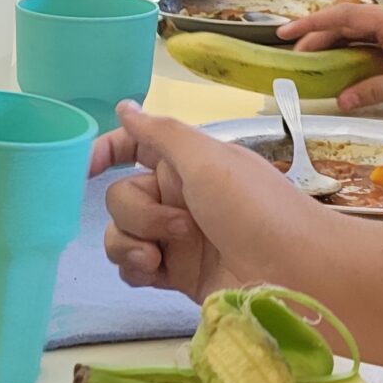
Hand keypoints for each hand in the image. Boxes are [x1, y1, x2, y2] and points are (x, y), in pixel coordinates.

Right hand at [89, 102, 328, 299]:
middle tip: (179, 227)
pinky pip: (132, 267)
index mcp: (187, 163)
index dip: (105, 152)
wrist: (298, 276)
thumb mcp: (209, 160)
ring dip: (130, 243)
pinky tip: (155, 274)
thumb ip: (160, 133)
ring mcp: (176, 238)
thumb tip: (124, 106)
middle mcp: (178, 197)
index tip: (84, 169)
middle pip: (120, 197)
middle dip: (137, 213)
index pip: (133, 147)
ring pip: (121, 233)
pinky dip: (134, 269)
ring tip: (160, 258)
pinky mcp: (176, 275)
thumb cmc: (257, 211)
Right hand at [277, 3, 382, 113]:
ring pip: (362, 38)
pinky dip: (356, 60)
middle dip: (317, 38)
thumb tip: (341, 100)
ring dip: (335, 50)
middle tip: (292, 58)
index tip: (283, 32)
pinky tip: (346, 76)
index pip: (345, 16)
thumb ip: (378, 90)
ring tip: (312, 67)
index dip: (311, 23)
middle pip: (349, 25)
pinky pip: (377, 51)